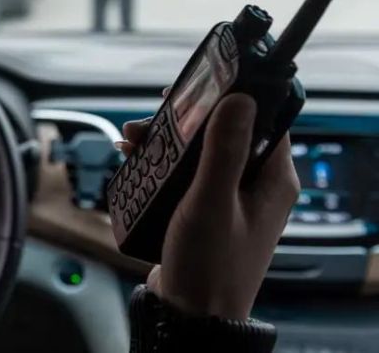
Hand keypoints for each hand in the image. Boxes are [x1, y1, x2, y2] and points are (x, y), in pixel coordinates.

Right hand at [121, 94, 298, 319]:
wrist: (191, 315)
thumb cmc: (208, 265)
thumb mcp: (211, 202)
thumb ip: (224, 150)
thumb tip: (239, 99)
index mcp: (272, 181)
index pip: (262, 121)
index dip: (230, 98)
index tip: (197, 86)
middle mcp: (255, 187)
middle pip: (223, 133)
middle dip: (184, 122)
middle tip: (150, 118)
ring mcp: (230, 200)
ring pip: (199, 152)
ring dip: (166, 142)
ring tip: (130, 139)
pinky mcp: (206, 211)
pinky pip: (185, 174)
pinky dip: (160, 163)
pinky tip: (134, 159)